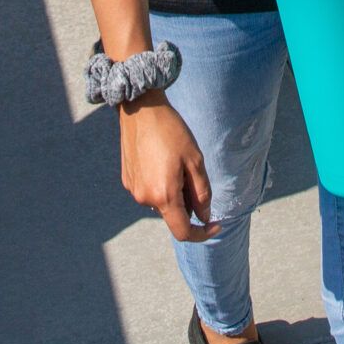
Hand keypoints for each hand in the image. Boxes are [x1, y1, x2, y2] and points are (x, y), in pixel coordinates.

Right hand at [118, 90, 216, 240]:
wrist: (141, 110)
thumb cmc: (171, 132)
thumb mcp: (195, 160)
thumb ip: (202, 193)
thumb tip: (204, 217)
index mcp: (163, 196)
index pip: (183, 231)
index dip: (202, 233)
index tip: (215, 225)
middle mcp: (145, 198)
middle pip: (173, 214)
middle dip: (188, 202)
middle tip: (193, 173)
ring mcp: (133, 190)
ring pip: (161, 202)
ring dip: (173, 192)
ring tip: (175, 162)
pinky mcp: (127, 180)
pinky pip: (149, 191)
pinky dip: (160, 184)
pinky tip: (162, 159)